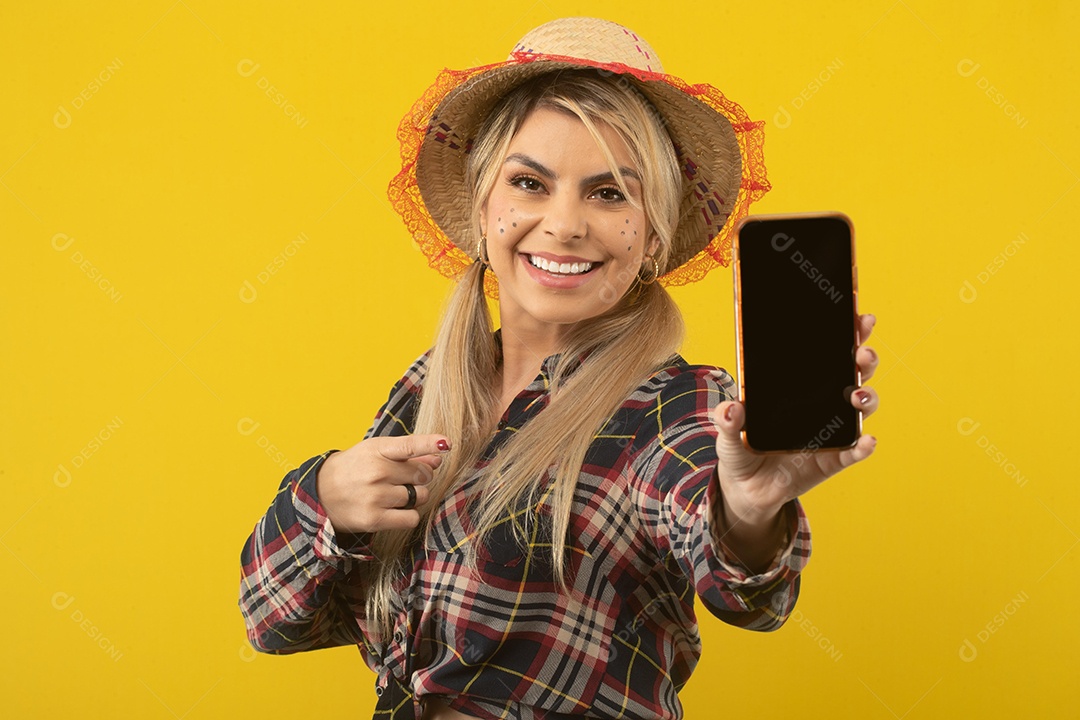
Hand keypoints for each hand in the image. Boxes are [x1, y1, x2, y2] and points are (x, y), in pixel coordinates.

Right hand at [316, 434, 450, 533]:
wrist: (322, 492)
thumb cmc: (355, 469)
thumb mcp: (376, 453)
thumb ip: (408, 455)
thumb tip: (438, 459)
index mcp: (377, 450)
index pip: (409, 445)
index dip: (430, 444)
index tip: (446, 443)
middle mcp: (376, 471)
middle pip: (422, 474)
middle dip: (420, 477)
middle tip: (403, 479)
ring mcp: (375, 496)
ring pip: (420, 496)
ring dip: (415, 496)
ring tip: (394, 494)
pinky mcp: (374, 519)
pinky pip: (411, 518)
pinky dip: (409, 515)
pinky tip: (395, 510)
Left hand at [712, 313, 880, 524]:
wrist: (746, 489)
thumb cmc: (740, 450)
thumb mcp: (727, 432)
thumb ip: (727, 421)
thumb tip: (731, 408)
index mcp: (798, 387)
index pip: (826, 354)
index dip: (845, 334)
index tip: (855, 317)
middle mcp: (821, 404)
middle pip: (851, 374)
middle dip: (863, 358)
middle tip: (862, 353)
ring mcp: (830, 431)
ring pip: (859, 408)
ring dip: (866, 397)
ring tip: (858, 395)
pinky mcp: (832, 460)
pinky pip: (853, 451)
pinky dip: (863, 446)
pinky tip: (867, 440)